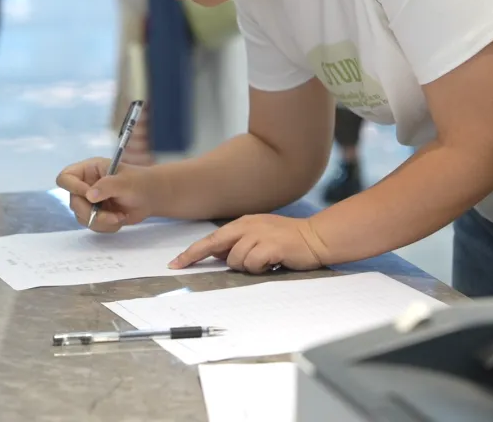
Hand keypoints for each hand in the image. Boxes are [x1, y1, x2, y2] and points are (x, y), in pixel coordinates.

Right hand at [55, 157, 156, 232]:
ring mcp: (89, 201)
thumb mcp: (125, 182)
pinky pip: (92, 225)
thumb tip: (89, 196)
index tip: (91, 196)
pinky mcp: (95, 214)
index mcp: (88, 170)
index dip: (73, 188)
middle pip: (73, 202)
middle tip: (111, 216)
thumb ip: (107, 186)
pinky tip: (119, 218)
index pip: (66, 178)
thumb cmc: (139, 182)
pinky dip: (106, 226)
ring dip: (101, 221)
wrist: (151, 197)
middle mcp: (85, 185)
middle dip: (92, 212)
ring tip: (119, 216)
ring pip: (82, 216)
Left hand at [168, 214, 324, 272]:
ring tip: (263, 263)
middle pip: (213, 244)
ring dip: (246, 267)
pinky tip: (272, 264)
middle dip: (195, 256)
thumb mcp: (259, 236)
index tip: (175, 263)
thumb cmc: (288, 240)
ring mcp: (258, 235)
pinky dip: (259, 268)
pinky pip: (252, 264)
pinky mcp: (270, 246)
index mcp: (243, 223)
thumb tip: (217, 253)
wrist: (317, 237)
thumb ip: (239, 243)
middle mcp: (248, 226)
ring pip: (235, 260)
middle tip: (180, 266)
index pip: (212, 238)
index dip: (192, 252)